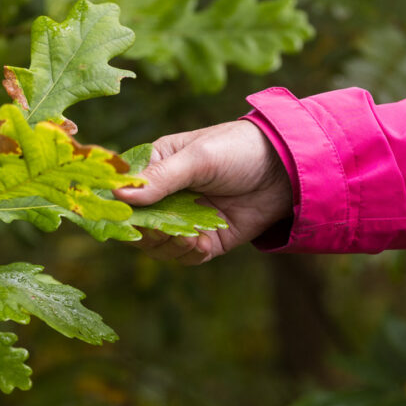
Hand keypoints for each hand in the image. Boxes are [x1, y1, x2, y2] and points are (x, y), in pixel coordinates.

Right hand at [114, 120, 293, 263]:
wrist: (286, 169)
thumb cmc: (239, 149)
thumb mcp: (199, 158)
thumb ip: (162, 178)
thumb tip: (119, 195)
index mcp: (156, 166)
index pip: (125, 190)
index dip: (119, 205)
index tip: (124, 215)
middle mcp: (167, 195)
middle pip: (138, 224)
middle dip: (147, 230)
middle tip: (161, 229)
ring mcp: (186, 219)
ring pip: (159, 245)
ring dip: (168, 245)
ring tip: (188, 236)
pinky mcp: (207, 240)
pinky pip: (186, 256)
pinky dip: (189, 253)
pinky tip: (201, 243)